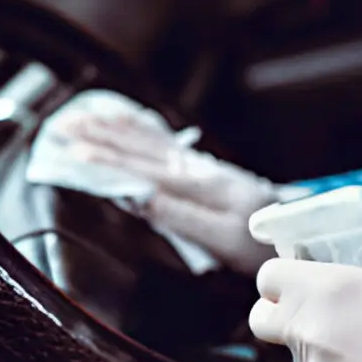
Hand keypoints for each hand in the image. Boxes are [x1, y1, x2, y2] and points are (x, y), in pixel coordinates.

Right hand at [64, 97, 284, 275]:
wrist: (300, 232)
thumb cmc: (261, 244)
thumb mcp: (225, 238)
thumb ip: (182, 216)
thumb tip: (139, 199)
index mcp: (199, 186)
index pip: (143, 171)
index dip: (106, 161)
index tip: (73, 151)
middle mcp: (198, 170)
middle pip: (140, 151)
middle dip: (100, 138)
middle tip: (61, 127)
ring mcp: (201, 167)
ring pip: (150, 143)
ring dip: (114, 129)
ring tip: (82, 117)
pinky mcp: (204, 170)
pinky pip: (165, 144)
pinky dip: (140, 129)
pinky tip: (123, 121)